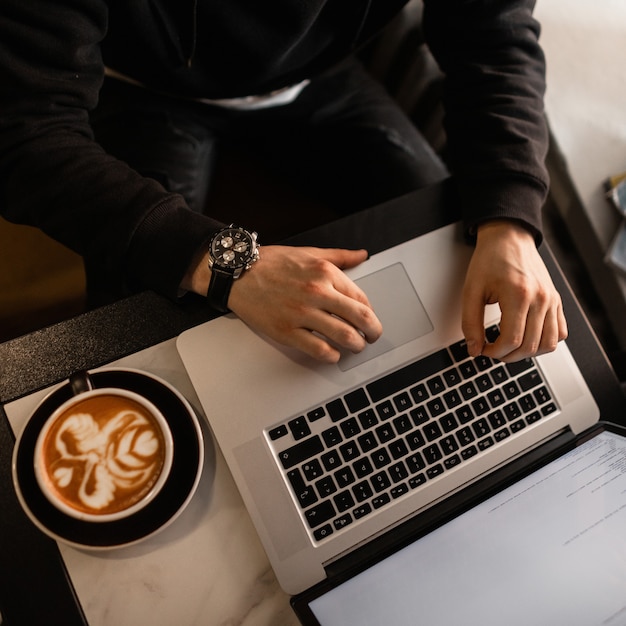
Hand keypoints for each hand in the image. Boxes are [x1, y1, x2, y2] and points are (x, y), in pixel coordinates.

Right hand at [225, 245, 382, 362]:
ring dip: (356, 346)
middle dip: (372, 332)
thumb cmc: (270, 263)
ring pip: (344, 336)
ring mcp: (302, 314)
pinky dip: (332, 356)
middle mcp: (317, 292)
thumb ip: (339, 256)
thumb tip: (362, 256)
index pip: (362, 299)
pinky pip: (319, 350)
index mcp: (325, 273)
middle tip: (372, 337)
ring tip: (355, 347)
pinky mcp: (287, 331)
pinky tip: (332, 354)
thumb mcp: (309, 252)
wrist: (237, 273)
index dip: (371, 313)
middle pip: (361, 319)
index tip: (369, 319)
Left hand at [462, 220, 567, 361]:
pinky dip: (545, 342)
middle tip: (492, 350)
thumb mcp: (471, 291)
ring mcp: (552, 300)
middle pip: (530, 346)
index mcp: (519, 294)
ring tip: (509, 347)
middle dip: (508, 356)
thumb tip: (474, 349)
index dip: (494, 352)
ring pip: (549, 344)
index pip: (512, 340)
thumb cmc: (490, 260)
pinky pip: (560, 333)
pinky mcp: (556, 300)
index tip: (483, 349)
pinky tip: (527, 337)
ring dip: (528, 353)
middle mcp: (541, 298)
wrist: (508, 237)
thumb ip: (470, 323)